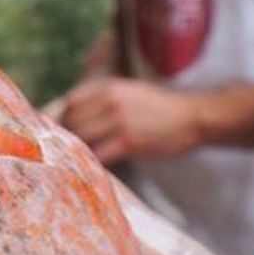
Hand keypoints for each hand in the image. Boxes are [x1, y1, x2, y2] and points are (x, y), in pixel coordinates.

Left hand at [54, 77, 203, 164]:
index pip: (71, 102)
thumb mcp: (129, 91)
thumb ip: (102, 99)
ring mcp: (120, 121)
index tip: (60, 130)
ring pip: (82, 137)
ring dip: (77, 149)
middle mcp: (111, 101)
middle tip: (67, 148)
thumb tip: (73, 112)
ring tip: (78, 158)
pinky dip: (93, 161)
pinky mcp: (129, 142)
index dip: (63, 118)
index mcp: (109, 87)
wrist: (192, 118)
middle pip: (73, 120)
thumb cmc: (159, 108)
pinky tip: (93, 166)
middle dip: (67, 135)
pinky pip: (100, 154)